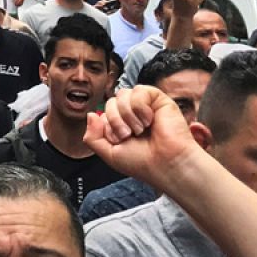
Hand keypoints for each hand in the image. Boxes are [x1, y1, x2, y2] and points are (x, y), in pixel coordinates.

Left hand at [83, 86, 203, 185]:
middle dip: (114, 120)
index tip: (118, 140)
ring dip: (127, 115)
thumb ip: (92, 137)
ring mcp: (145, 106)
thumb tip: (91, 114)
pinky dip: (140, 107)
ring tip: (140, 129)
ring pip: (122, 95)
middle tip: (128, 135)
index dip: (106, 126)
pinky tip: (149, 120)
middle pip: (110, 102)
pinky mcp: (159, 100)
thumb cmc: (142, 162)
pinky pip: (138, 91)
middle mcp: (133, 114)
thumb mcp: (109, 154)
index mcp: (121, 125)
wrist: (166, 165)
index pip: (102, 113)